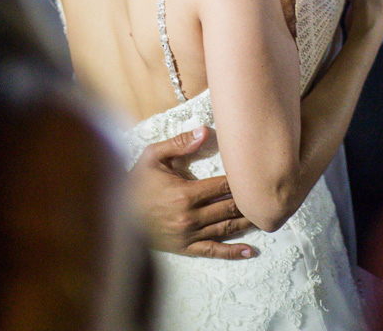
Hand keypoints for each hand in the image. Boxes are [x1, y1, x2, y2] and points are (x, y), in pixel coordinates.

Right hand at [130, 126, 255, 258]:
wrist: (114, 215)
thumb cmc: (135, 183)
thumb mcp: (153, 157)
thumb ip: (180, 143)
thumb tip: (204, 130)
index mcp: (185, 193)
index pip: (224, 186)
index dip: (241, 180)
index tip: (254, 174)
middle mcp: (190, 216)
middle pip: (230, 208)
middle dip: (249, 201)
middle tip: (268, 195)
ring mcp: (188, 235)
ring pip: (226, 228)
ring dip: (247, 223)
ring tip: (266, 216)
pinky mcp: (184, 248)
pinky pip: (213, 251)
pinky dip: (233, 252)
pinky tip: (250, 251)